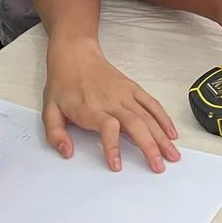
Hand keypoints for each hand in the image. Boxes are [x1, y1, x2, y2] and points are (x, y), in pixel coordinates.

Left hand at [43, 38, 178, 172]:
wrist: (75, 55)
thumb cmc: (63, 84)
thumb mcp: (49, 109)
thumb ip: (55, 134)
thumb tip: (66, 152)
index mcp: (91, 109)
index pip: (108, 128)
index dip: (113, 147)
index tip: (117, 166)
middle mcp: (112, 102)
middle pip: (136, 124)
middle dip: (150, 147)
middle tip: (158, 167)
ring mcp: (125, 95)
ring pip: (148, 117)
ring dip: (162, 137)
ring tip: (172, 156)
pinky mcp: (133, 89)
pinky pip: (152, 104)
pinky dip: (164, 119)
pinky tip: (172, 134)